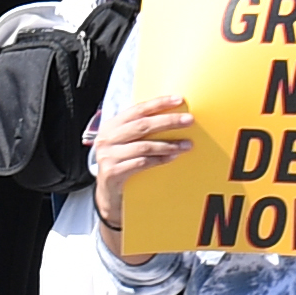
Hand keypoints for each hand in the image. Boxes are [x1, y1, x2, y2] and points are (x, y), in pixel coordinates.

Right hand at [88, 90, 193, 230]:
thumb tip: (173, 116)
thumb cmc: (123, 164)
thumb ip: (140, 130)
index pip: (137, 109)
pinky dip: (159, 159)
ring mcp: (108, 156)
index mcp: (111, 125)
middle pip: (142, 126)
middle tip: (189, 120)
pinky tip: (173, 158)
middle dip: (168, 121)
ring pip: (144, 146)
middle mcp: (107, 138)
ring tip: (186, 144)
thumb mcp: (126, 143)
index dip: (158, 103)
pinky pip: (141, 163)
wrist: (108, 195)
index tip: (178, 99)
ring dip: (168, 144)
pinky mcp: (112, 172)